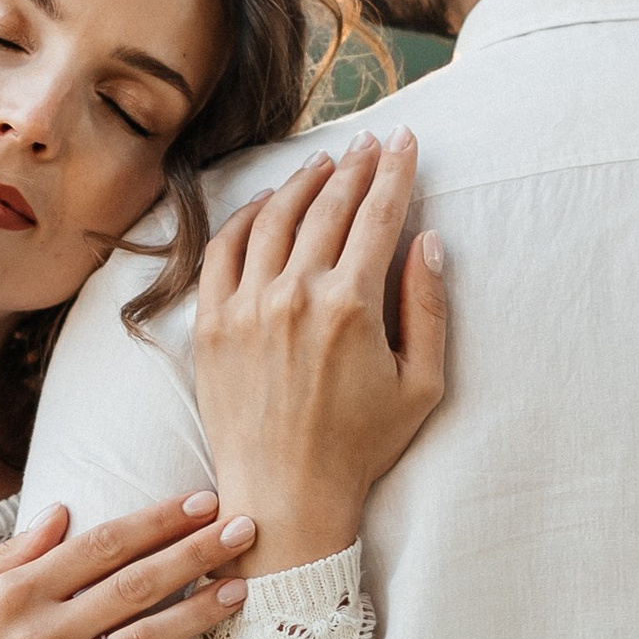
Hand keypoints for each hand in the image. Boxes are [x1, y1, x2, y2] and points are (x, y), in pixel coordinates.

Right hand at [0, 491, 257, 638]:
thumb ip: (7, 557)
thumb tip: (61, 513)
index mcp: (12, 597)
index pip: (100, 545)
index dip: (156, 520)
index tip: (200, 501)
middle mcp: (40, 636)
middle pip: (135, 584)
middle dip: (197, 552)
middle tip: (246, 528)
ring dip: (200, 611)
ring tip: (241, 588)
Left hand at [195, 130, 446, 574]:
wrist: (284, 497)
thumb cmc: (360, 447)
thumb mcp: (422, 385)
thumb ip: (429, 307)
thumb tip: (428, 240)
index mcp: (351, 306)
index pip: (378, 215)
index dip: (395, 171)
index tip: (405, 142)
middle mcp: (295, 295)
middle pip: (329, 206)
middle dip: (356, 166)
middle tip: (371, 144)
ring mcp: (246, 307)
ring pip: (274, 218)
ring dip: (304, 182)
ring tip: (326, 164)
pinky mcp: (210, 325)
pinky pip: (222, 250)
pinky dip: (244, 217)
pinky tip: (266, 204)